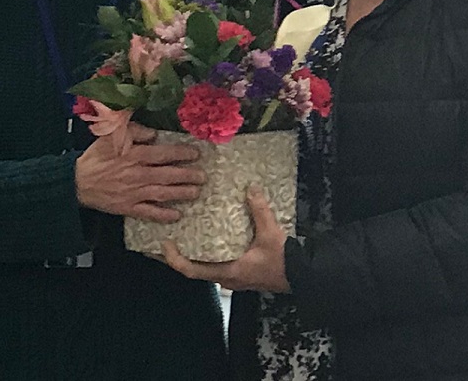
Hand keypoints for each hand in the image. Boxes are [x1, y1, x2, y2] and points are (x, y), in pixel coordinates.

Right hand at [75, 122, 205, 222]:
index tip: (195, 154)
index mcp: (134, 155)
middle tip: (203, 176)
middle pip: (168, 175)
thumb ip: (133, 130)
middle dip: (188, 175)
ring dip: (181, 193)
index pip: (163, 154)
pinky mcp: (128, 207)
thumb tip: (153, 133)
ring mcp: (134, 193)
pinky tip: (176, 215)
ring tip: (196, 192)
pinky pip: (149, 212)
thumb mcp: (110, 135)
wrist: (77, 182)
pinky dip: (163, 215)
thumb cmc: (95, 158)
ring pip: (163, 193)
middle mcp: (137, 174)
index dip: (181, 154)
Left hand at [160, 186, 289, 292]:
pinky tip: (207, 239)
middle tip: (164, 238)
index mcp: (227, 272)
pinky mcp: (239, 273)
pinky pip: (215, 264)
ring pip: (203, 267)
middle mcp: (225, 278)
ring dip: (191, 254)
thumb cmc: (284, 261)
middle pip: (193, 269)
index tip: (165, 244)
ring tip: (181, 236)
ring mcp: (232, 277)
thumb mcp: (270, 234)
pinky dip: (206, 253)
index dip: (173, 259)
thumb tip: (250, 189)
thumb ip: (259, 211)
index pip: (191, 271)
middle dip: (177, 255)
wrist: (303, 276)